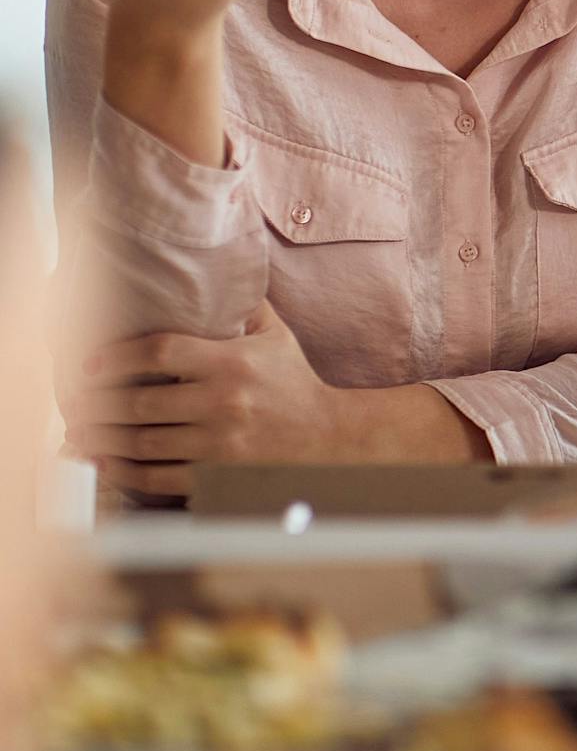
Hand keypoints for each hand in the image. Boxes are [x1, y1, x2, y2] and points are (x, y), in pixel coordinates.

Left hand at [60, 300, 350, 499]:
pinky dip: (123, 472)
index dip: (116, 356)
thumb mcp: (277, 337)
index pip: (160, 352)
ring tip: (76, 431)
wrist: (329, 438)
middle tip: (72, 401)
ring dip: (100, 438)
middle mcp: (224, 402)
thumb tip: (218, 273)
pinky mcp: (217, 476)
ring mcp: (219, 443)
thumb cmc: (296, 384)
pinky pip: (157, 477)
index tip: (89, 362)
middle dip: (96, 403)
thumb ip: (246, 307)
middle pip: (139, 403)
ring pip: (140, 442)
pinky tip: (104, 463)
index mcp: (233, 362)